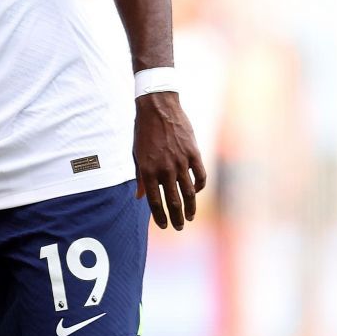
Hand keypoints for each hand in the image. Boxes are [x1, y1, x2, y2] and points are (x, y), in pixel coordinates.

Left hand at [133, 92, 205, 229]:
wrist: (158, 108)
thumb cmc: (144, 132)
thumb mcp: (136, 155)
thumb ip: (140, 177)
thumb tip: (139, 197)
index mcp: (147, 171)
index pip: (154, 201)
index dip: (160, 216)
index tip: (163, 226)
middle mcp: (165, 169)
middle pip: (173, 201)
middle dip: (176, 218)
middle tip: (179, 227)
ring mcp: (181, 161)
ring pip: (189, 192)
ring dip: (190, 208)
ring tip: (189, 217)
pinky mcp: (194, 153)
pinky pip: (200, 175)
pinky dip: (199, 186)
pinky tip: (196, 192)